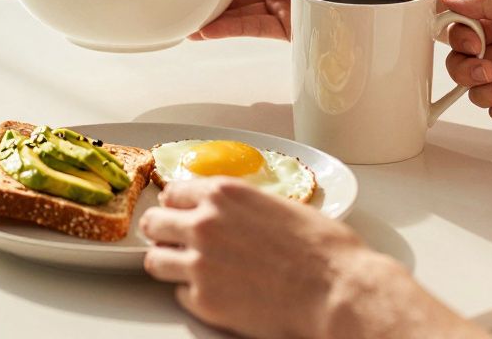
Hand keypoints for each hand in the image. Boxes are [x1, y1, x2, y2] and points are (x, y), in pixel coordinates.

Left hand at [141, 178, 485, 338]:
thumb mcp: (278, 205)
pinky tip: (215, 292)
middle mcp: (204, 223)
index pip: (173, 192)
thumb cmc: (323, 249)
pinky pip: (179, 293)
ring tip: (187, 269)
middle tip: (173, 241)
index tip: (179, 213)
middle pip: (154, 223)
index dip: (177, 205)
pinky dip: (192, 293)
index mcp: (224, 194)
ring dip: (169, 263)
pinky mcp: (204, 300)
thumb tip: (230, 212)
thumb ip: (242, 205)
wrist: (337, 289)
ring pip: (155, 260)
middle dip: (163, 232)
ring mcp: (199, 263)